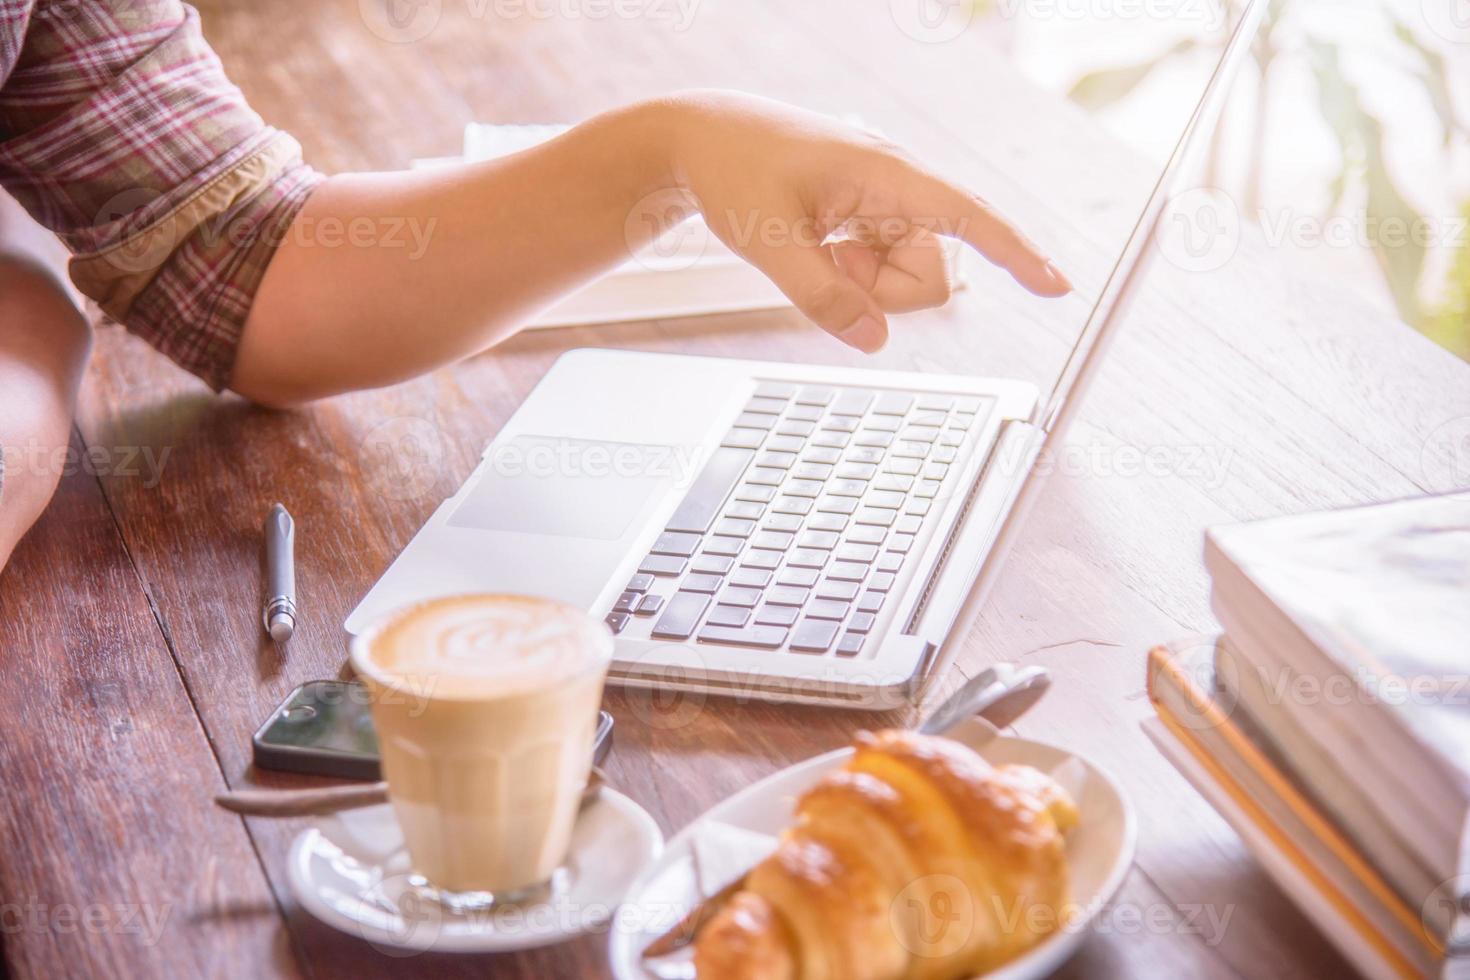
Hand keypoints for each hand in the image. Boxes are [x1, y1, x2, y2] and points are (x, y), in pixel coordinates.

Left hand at [664, 91, 1070, 352]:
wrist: (704, 138)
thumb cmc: (734, 170)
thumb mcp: (767, 242)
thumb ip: (821, 297)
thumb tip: (875, 342)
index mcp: (886, 173)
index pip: (969, 216)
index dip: (1016, 253)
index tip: (1057, 285)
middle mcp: (899, 186)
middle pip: (933, 274)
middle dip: (886, 293)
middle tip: (827, 264)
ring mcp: (886, 204)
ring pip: (908, 278)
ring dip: (865, 284)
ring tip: (815, 247)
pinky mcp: (872, 218)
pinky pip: (884, 269)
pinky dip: (853, 274)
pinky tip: (818, 243)